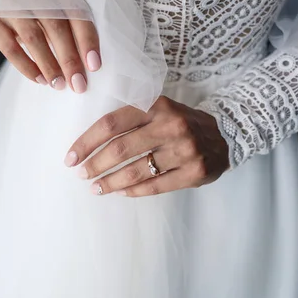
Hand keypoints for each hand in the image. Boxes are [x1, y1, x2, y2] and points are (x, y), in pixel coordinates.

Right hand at [0, 17, 100, 92]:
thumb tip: (89, 66)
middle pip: (56, 28)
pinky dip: (26, 67)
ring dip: (49, 65)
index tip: (94, 66)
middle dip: (69, 60)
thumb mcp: (63, 16)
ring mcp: (12, 7)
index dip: (87, 40)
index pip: (77, 15)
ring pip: (33, 38)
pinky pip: (11, 48)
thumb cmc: (45, 14)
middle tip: (78, 84)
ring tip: (59, 85)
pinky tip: (39, 80)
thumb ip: (75, 34)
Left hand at [65, 96, 229, 196]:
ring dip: (111, 182)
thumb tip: (92, 141)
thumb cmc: (182, 122)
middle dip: (95, 164)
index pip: (112, 123)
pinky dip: (134, 191)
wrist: (226, 134)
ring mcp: (185, 150)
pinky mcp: (194, 172)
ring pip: (137, 171)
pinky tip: (120, 192)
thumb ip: (133, 116)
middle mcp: (171, 126)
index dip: (87, 142)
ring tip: (96, 188)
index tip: (71, 157)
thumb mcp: (160, 108)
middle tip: (82, 174)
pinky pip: (156, 186)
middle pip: (121, 148)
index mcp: (157, 105)